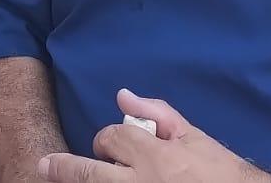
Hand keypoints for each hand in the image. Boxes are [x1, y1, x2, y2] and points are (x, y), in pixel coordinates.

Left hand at [37, 90, 270, 182]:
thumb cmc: (222, 173)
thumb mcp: (195, 138)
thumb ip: (158, 115)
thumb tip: (123, 97)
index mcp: (155, 157)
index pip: (112, 138)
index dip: (107, 139)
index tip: (109, 146)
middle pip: (87, 173)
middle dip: (64, 168)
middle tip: (48, 167)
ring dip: (82, 181)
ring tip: (60, 178)